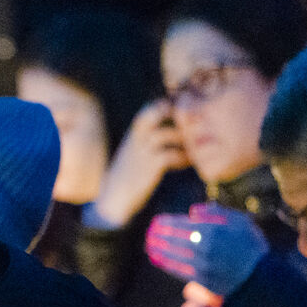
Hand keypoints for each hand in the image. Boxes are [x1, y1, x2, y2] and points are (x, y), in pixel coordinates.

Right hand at [87, 101, 187, 227]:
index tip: (181, 118)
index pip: (150, 109)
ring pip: (167, 134)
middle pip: (157, 112)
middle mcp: (137, 138)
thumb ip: (148, 139)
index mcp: (135, 133)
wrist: (114, 198)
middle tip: (190, 128)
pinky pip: (171, 155)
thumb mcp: (134, 151)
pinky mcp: (150, 167)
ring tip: (192, 148)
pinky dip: (182, 158)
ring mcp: (143, 152)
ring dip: (184, 140)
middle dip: (176, 116)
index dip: (168, 108)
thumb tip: (171, 132)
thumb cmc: (128, 175)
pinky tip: (186, 163)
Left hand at [145, 203, 267, 296]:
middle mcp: (204, 248)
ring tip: (149, 243)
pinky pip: (178, 269)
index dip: (168, 223)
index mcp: (213, 232)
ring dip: (158, 248)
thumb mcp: (240, 222)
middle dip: (160, 234)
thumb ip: (216, 213)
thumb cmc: (250, 245)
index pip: (183, 225)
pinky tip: (157, 258)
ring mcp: (202, 265)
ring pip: (173, 255)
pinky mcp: (201, 280)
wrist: (260, 276)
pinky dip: (165, 263)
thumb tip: (192, 211)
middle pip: (175, 240)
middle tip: (150, 231)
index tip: (157, 220)